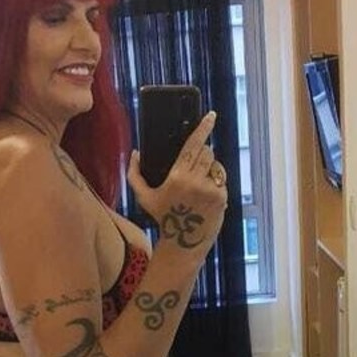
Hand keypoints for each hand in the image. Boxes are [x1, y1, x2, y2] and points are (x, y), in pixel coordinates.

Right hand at [127, 111, 227, 259]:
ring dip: (209, 169)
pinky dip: (214, 184)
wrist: (184, 241)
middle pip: (207, 152)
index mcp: (177, 176)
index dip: (204, 128)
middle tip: (195, 165)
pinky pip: (221, 180)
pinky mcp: (222, 197)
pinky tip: (205, 197)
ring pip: (215, 165)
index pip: (194, 145)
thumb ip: (135, 174)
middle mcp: (196, 181)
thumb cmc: (163, 217)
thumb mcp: (144, 197)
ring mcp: (211, 189)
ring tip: (198, 185)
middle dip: (203, 153)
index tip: (211, 116)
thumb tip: (135, 153)